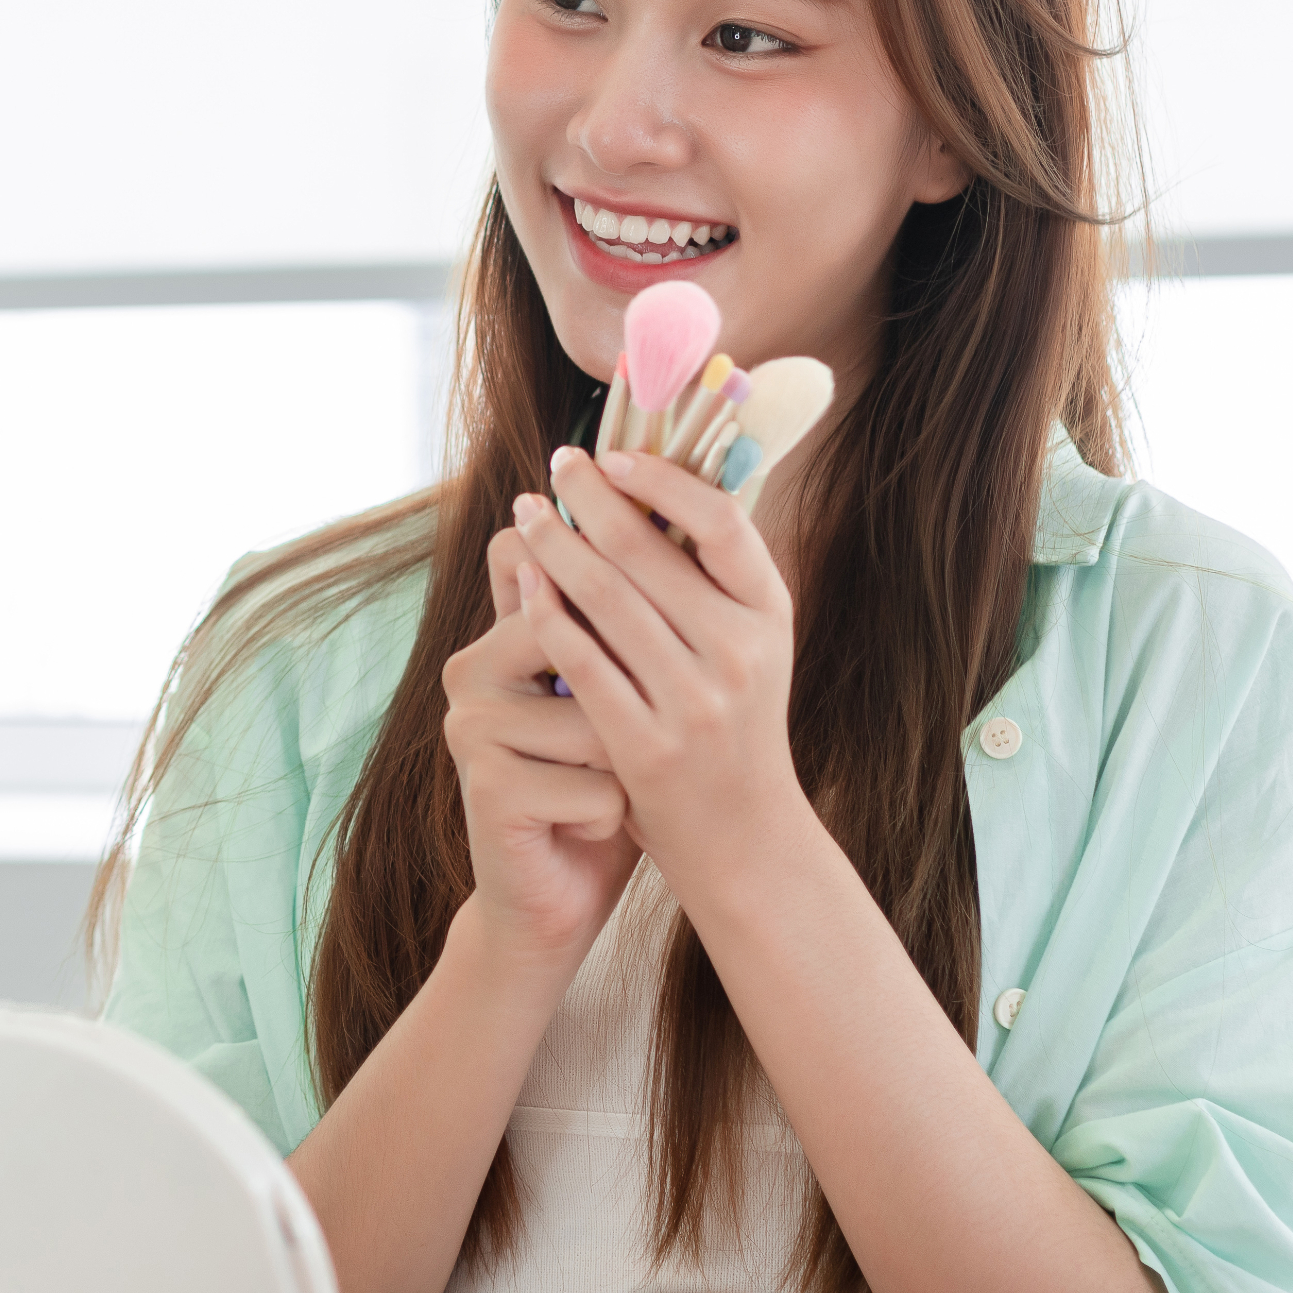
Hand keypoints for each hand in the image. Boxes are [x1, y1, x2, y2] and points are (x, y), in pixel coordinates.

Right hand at [438, 521, 639, 974]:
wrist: (552, 895)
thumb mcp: (611, 696)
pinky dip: (613, 816)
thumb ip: (616, 626)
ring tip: (597, 788)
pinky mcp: (487, 788)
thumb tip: (662, 531)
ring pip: (603, 722)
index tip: (641, 611)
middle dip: (631, 695)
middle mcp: (469, 671)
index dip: (601, 574)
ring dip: (624, 766)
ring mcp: (471, 728)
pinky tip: (582, 830)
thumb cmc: (597, 785)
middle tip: (626, 738)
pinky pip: (598, 786)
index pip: (548, 568)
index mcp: (497, 637)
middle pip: (586, 639)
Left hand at [511, 445, 808, 873]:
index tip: (616, 456)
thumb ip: (710, 577)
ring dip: (556, 545)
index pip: (721, 522)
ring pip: (606, 599)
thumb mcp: (747, 644)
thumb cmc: (733, 723)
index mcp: (769, 614)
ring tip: (527, 515)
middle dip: (590, 500)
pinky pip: (582, 661)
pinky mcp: (646, 745)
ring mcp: (694, 702)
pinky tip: (523, 584)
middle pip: (648, 551)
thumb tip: (656, 484)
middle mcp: (740, 653)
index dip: (664, 480)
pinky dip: (547, 613)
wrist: (744, 837)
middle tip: (553, 468)